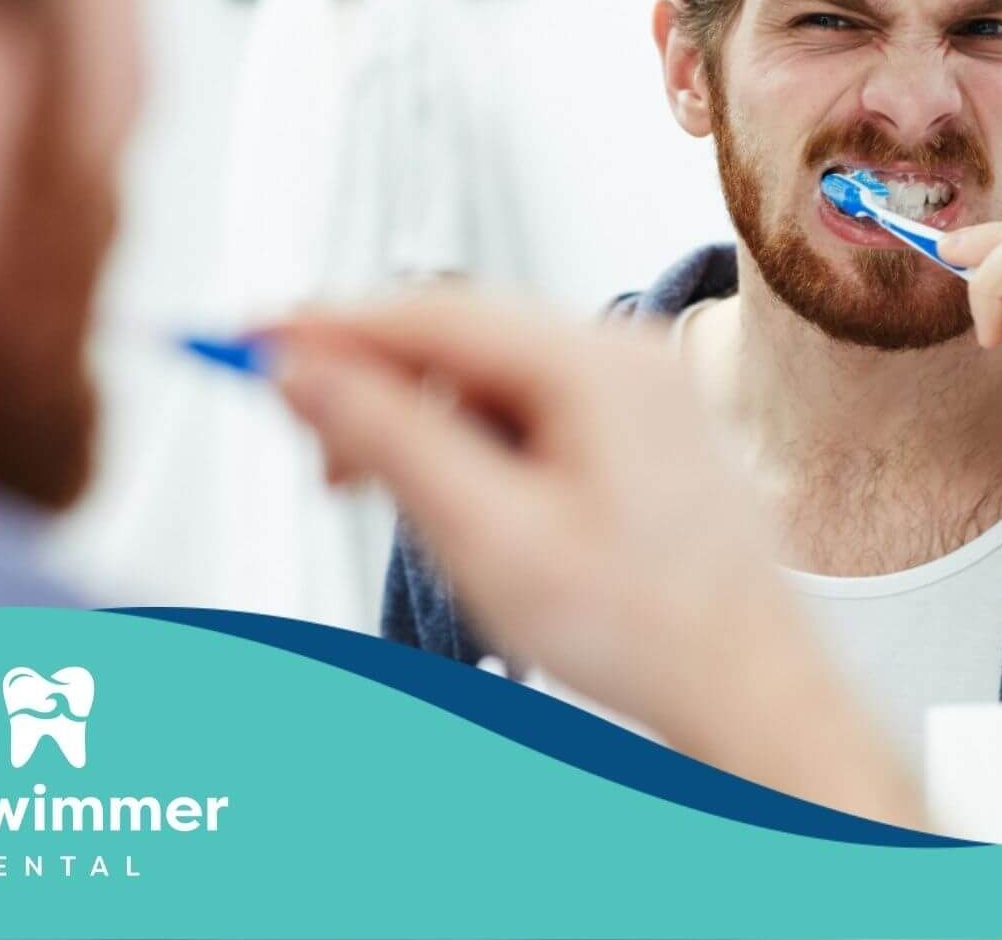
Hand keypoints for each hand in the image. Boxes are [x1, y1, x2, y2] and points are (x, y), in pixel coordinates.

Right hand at [266, 291, 924, 825]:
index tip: (251, 338)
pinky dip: (474, 439)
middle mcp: (627, 355)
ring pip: (492, 374)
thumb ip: (389, 440)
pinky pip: (533, 405)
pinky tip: (455, 498)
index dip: (329, 326)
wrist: (750, 689)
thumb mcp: (488, 537)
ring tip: (381, 495)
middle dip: (373, 383)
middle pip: (461, 335)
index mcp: (596, 365)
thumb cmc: (646, 630)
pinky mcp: (642, 427)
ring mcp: (641, 388)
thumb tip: (306, 372)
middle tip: (312, 451)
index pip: (430, 312)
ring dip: (422, 419)